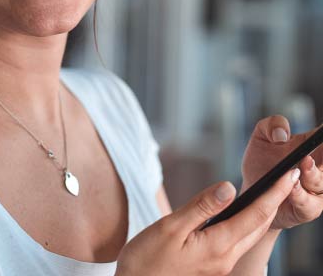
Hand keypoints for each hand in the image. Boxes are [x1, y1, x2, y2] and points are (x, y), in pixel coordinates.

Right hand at [116, 169, 298, 275]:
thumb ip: (201, 206)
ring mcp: (219, 263)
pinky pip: (238, 239)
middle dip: (276, 200)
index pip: (256, 214)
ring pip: (251, 234)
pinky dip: (248, 221)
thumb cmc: (147, 260)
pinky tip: (242, 211)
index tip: (289, 173)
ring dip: (265, 211)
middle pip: (260, 225)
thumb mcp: (170, 227)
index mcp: (218, 246)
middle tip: (288, 176)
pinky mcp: (211, 264)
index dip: (274, 193)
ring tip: (272, 191)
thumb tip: (229, 187)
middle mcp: (225, 257)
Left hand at [241, 116, 322, 229]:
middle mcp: (319, 169)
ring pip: (322, 183)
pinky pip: (310, 205)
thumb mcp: (262, 135)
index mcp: (313, 148)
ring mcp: (315, 190)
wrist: (252, 188)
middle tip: (310, 153)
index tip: (321, 133)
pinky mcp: (306, 208)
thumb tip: (282, 134)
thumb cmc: (261, 160)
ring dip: (314, 174)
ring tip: (303, 164)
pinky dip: (302, 195)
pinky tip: (293, 186)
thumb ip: (272, 125)